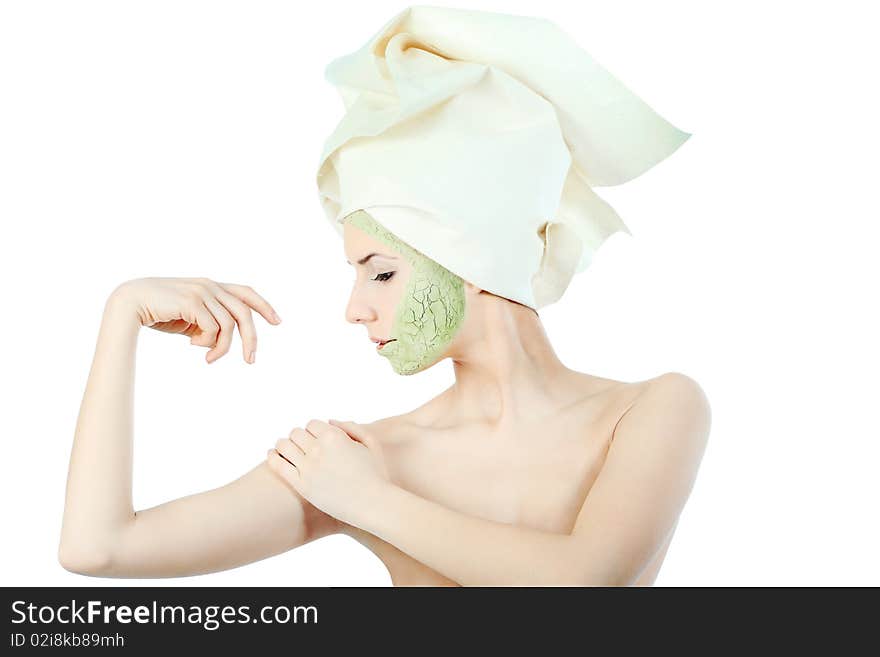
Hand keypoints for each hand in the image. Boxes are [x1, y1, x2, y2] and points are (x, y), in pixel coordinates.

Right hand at [110, 277, 281, 363]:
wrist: (129, 303)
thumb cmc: (157, 312)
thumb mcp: (188, 318)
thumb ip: (207, 322)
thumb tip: (220, 340)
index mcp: (210, 286)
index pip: (245, 292)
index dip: (264, 306)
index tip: (277, 322)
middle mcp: (209, 285)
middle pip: (243, 312)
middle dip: (251, 338)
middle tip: (250, 360)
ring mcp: (202, 291)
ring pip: (229, 324)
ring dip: (222, 347)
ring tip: (210, 360)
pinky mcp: (193, 301)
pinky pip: (213, 328)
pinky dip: (208, 342)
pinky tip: (192, 346)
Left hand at [266, 419, 390, 525]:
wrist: (373, 504)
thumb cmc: (376, 474)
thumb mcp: (371, 443)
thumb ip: (352, 427)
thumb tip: (330, 421)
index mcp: (334, 436)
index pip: (312, 424)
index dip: (313, 430)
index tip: (315, 438)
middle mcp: (318, 449)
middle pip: (296, 433)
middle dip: (299, 437)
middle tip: (300, 445)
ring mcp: (308, 467)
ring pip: (284, 445)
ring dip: (284, 444)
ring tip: (285, 449)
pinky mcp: (302, 485)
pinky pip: (279, 465)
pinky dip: (272, 456)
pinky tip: (271, 454)